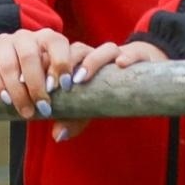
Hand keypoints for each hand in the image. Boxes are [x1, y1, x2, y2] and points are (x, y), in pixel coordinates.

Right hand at [0, 29, 88, 120]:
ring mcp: (4, 40)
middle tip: (43, 109)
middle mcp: (27, 36)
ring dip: (17, 90)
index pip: (57, 43)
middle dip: (37, 85)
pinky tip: (5, 99)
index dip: (61, 63)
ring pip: (9, 63)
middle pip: (30, 55)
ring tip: (25, 111)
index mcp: (49, 39)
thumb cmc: (43, 88)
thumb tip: (59, 135)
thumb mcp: (61, 97)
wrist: (14, 79)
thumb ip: (68, 116)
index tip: (66, 88)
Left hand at [48, 40, 171, 143]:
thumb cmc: (108, 90)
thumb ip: (73, 119)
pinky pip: (134, 52)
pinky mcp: (140, 56)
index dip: (49, 66)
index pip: (61, 56)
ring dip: (92, 61)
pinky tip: (121, 64)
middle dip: (66, 64)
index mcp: (81, 61)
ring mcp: (119, 54)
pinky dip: (128, 56)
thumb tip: (58, 136)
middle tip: (58, 85)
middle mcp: (97, 54)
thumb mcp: (89, 107)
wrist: (144, 71)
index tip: (41, 85)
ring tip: (82, 77)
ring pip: (105, 49)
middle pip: (79, 49)